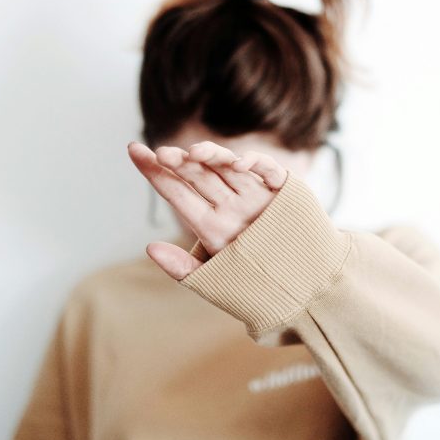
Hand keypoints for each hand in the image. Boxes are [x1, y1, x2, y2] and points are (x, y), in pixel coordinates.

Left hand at [127, 139, 288, 280]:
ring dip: (210, 156)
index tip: (133, 149)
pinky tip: (238, 163)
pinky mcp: (282, 191)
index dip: (153, 170)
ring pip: (228, 166)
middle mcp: (230, 205)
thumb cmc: (258, 286)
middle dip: (179, 162)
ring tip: (193, 154)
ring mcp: (255, 196)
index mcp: (210, 224)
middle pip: (199, 174)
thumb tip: (149, 248)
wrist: (306, 290)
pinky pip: (266, 170)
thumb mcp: (214, 280)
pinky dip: (254, 163)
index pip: (176, 192)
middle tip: (162, 153)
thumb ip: (182, 267)